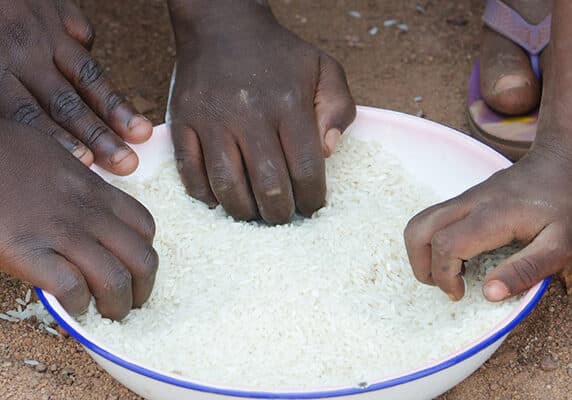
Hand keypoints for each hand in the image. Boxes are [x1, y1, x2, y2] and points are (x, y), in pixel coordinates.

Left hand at [0, 0, 151, 174]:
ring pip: (88, 75)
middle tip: (127, 162)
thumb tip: (33, 136)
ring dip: (116, 108)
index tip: (86, 163)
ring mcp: (46, 29)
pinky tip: (107, 82)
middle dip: (100, 136)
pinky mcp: (59, 9)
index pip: (30, 115)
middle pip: (67, 103)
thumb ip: (2, 99)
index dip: (61, 141)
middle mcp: (23, 51)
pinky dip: (94, 58)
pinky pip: (83, 36)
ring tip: (141, 132)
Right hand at [0, 121, 157, 319]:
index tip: (133, 267)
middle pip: (141, 259)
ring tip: (107, 315)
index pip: (145, 227)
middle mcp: (89, 213)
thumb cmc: (8, 153)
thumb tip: (91, 210)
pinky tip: (71, 306)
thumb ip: (82, 188)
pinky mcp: (27, 251)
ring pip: (114, 280)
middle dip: (142, 289)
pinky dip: (77, 305)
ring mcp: (61, 233)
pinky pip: (72, 288)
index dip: (144, 253)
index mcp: (97, 190)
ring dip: (116, 306)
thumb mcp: (59, 160)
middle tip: (130, 303)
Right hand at [167, 0, 355, 223]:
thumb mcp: (324, 69)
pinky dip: (205, 195)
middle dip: (280, 214)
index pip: (305, 169)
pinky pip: (190, 172)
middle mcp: (249, 114)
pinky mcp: (182, 122)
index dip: (312, 199)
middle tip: (283, 217)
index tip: (312, 207)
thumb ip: (338, 109)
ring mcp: (211, 119)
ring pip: (227, 186)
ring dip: (244, 212)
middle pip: (268, 186)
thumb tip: (328, 152)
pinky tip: (220, 200)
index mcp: (289, 103)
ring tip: (254, 214)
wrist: (221, 26)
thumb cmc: (278, 55)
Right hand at [404, 148, 571, 300]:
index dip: (444, 275)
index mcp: (491, 217)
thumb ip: (526, 270)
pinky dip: (431, 242)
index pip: (445, 245)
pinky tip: (459, 256)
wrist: (559, 163)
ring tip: (447, 272)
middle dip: (420, 265)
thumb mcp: (560, 244)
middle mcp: (469, 204)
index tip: (460, 293)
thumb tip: (489, 294)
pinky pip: (431, 220)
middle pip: (418, 230)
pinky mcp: (463, 199)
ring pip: (419, 223)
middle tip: (443, 285)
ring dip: (421, 253)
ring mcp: (463, 198)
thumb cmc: (564, 204)